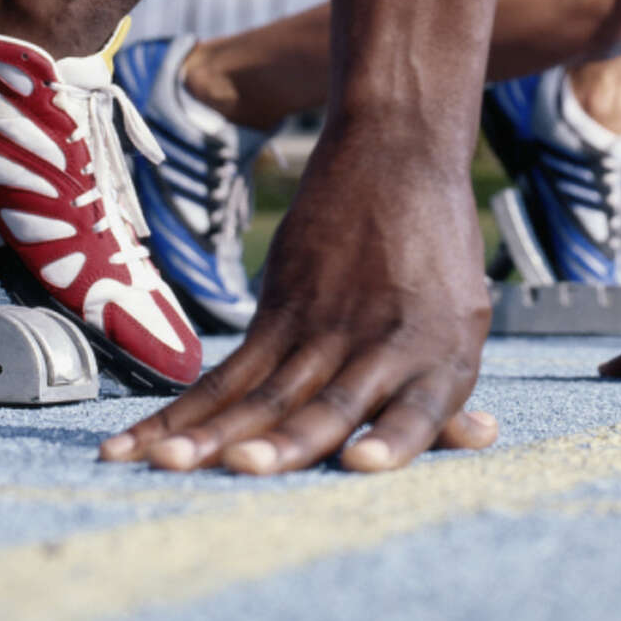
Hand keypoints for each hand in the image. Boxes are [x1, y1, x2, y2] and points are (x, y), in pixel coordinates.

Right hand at [98, 141, 497, 474]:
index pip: (419, 410)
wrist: (400, 151)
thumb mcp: (464, 314)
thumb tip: (480, 437)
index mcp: (441, 356)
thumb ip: (451, 385)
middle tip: (243, 468)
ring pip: (264, 392)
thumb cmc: (438, 247)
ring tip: (169, 463)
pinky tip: (140, 445)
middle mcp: (382, 346)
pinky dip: (182, 413)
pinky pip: (226, 373)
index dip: (392, 441)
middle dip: (285, 444)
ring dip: (213, 434)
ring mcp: (325, 325)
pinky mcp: (280, 308)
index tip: (360, 464)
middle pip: (329, 404)